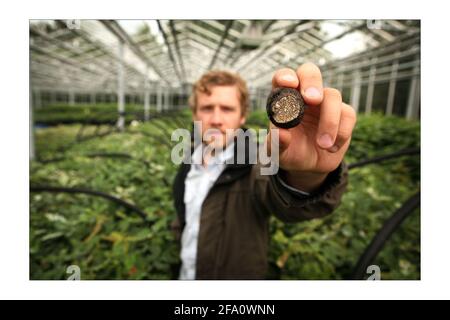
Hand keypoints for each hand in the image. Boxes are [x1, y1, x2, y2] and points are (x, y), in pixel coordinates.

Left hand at [268, 63, 356, 191]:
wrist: (308, 166)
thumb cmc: (289, 152)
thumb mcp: (278, 153)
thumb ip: (276, 143)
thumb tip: (282, 134)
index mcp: (284, 100)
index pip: (282, 78)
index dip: (285, 76)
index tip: (289, 84)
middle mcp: (304, 96)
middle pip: (309, 72)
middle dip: (312, 81)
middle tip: (313, 99)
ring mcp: (324, 103)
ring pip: (332, 95)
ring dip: (329, 121)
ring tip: (322, 145)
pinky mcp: (343, 114)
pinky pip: (347, 114)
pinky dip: (341, 132)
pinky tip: (331, 148)